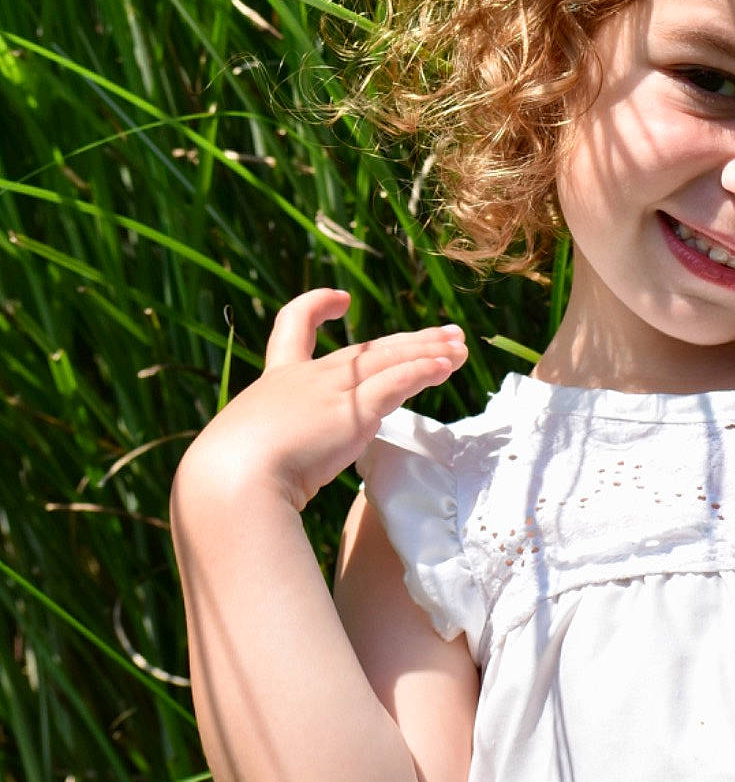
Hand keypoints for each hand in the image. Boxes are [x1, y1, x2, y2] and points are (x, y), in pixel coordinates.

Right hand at [174, 288, 466, 512]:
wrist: (230, 483)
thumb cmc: (227, 480)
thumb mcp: (239, 454)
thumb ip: (260, 453)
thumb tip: (264, 476)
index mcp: (275, 382)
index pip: (292, 328)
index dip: (317, 306)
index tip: (341, 299)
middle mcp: (306, 378)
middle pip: (367, 349)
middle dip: (409, 342)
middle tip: (445, 334)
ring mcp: (331, 391)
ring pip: (390, 360)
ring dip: (429, 351)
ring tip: (459, 346)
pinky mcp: (353, 412)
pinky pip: (398, 381)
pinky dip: (424, 370)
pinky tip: (446, 365)